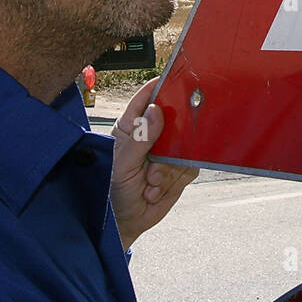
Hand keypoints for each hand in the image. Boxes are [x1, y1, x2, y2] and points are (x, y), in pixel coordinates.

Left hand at [110, 78, 198, 250]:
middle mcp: (152, 136)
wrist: (123, 221)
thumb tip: (156, 111)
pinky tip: (156, 189)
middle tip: (163, 154)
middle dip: (172, 139)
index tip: (173, 80)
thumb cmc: (111, 190)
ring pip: (185, 147)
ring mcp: (167, 153)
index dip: (160, 87)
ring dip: (168, 169)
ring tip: (150, 182)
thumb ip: (140, 138)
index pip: (146, 99)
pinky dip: (173, 181)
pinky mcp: (179, 170)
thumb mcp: (122, 164)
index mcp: (132, 127)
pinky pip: (190, 167)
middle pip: (175, 119)